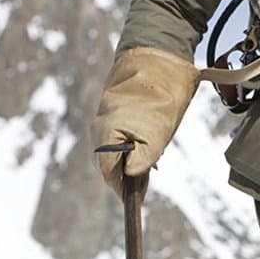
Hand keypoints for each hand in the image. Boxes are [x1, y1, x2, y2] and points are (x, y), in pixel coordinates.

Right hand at [91, 47, 199, 198]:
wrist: (159, 58)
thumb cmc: (161, 96)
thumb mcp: (157, 135)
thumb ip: (142, 160)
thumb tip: (131, 178)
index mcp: (105, 134)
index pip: (107, 172)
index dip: (121, 189)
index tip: (134, 201)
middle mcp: (98, 126)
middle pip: (107, 163)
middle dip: (123, 176)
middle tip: (143, 187)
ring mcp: (104, 117)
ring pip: (111, 150)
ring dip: (126, 161)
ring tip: (145, 169)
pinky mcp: (113, 111)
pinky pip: (116, 137)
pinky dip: (127, 147)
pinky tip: (142, 148)